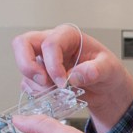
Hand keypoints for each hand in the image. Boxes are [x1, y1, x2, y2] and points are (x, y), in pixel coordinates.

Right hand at [11, 24, 132, 132]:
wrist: (106, 88)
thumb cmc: (107, 71)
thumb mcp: (109, 69)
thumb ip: (96, 70)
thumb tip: (76, 75)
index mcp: (68, 36)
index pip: (50, 43)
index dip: (53, 64)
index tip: (63, 82)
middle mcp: (51, 44)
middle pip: (22, 44)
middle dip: (28, 65)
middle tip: (44, 82)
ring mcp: (43, 60)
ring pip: (23, 65)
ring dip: (36, 84)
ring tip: (56, 93)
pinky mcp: (40, 75)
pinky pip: (27, 83)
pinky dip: (36, 93)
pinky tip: (53, 96)